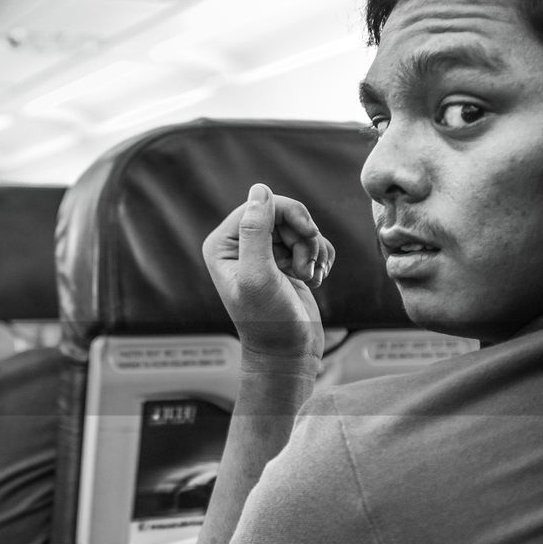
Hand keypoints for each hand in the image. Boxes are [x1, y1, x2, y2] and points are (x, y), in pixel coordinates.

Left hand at [202, 184, 333, 366]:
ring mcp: (265, 254)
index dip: (290, 213)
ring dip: (313, 250)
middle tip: (305, 265)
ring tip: (308, 276)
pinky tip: (315, 280)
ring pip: (301, 228)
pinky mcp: (287, 263)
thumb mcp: (258, 275)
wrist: (288, 354)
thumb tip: (260, 189)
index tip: (308, 235)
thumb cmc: (269, 321)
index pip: (260, 204)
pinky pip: (312, 243)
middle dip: (304, 236)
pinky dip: (320, 258)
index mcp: (222, 245)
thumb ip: (256, 231)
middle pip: (283, 213)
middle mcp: (240, 246)